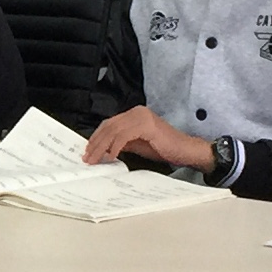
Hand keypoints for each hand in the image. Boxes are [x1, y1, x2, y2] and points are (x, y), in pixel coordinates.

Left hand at [83, 107, 211, 169]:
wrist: (185, 150)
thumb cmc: (164, 148)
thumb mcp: (137, 145)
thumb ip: (122, 143)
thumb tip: (104, 148)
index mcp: (134, 114)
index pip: (109, 124)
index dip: (97, 137)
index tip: (88, 151)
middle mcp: (136, 111)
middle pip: (109, 126)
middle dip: (95, 143)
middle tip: (87, 158)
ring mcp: (142, 116)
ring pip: (114, 130)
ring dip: (101, 147)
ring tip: (94, 160)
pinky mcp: (146, 125)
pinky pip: (124, 136)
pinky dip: (115, 147)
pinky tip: (110, 157)